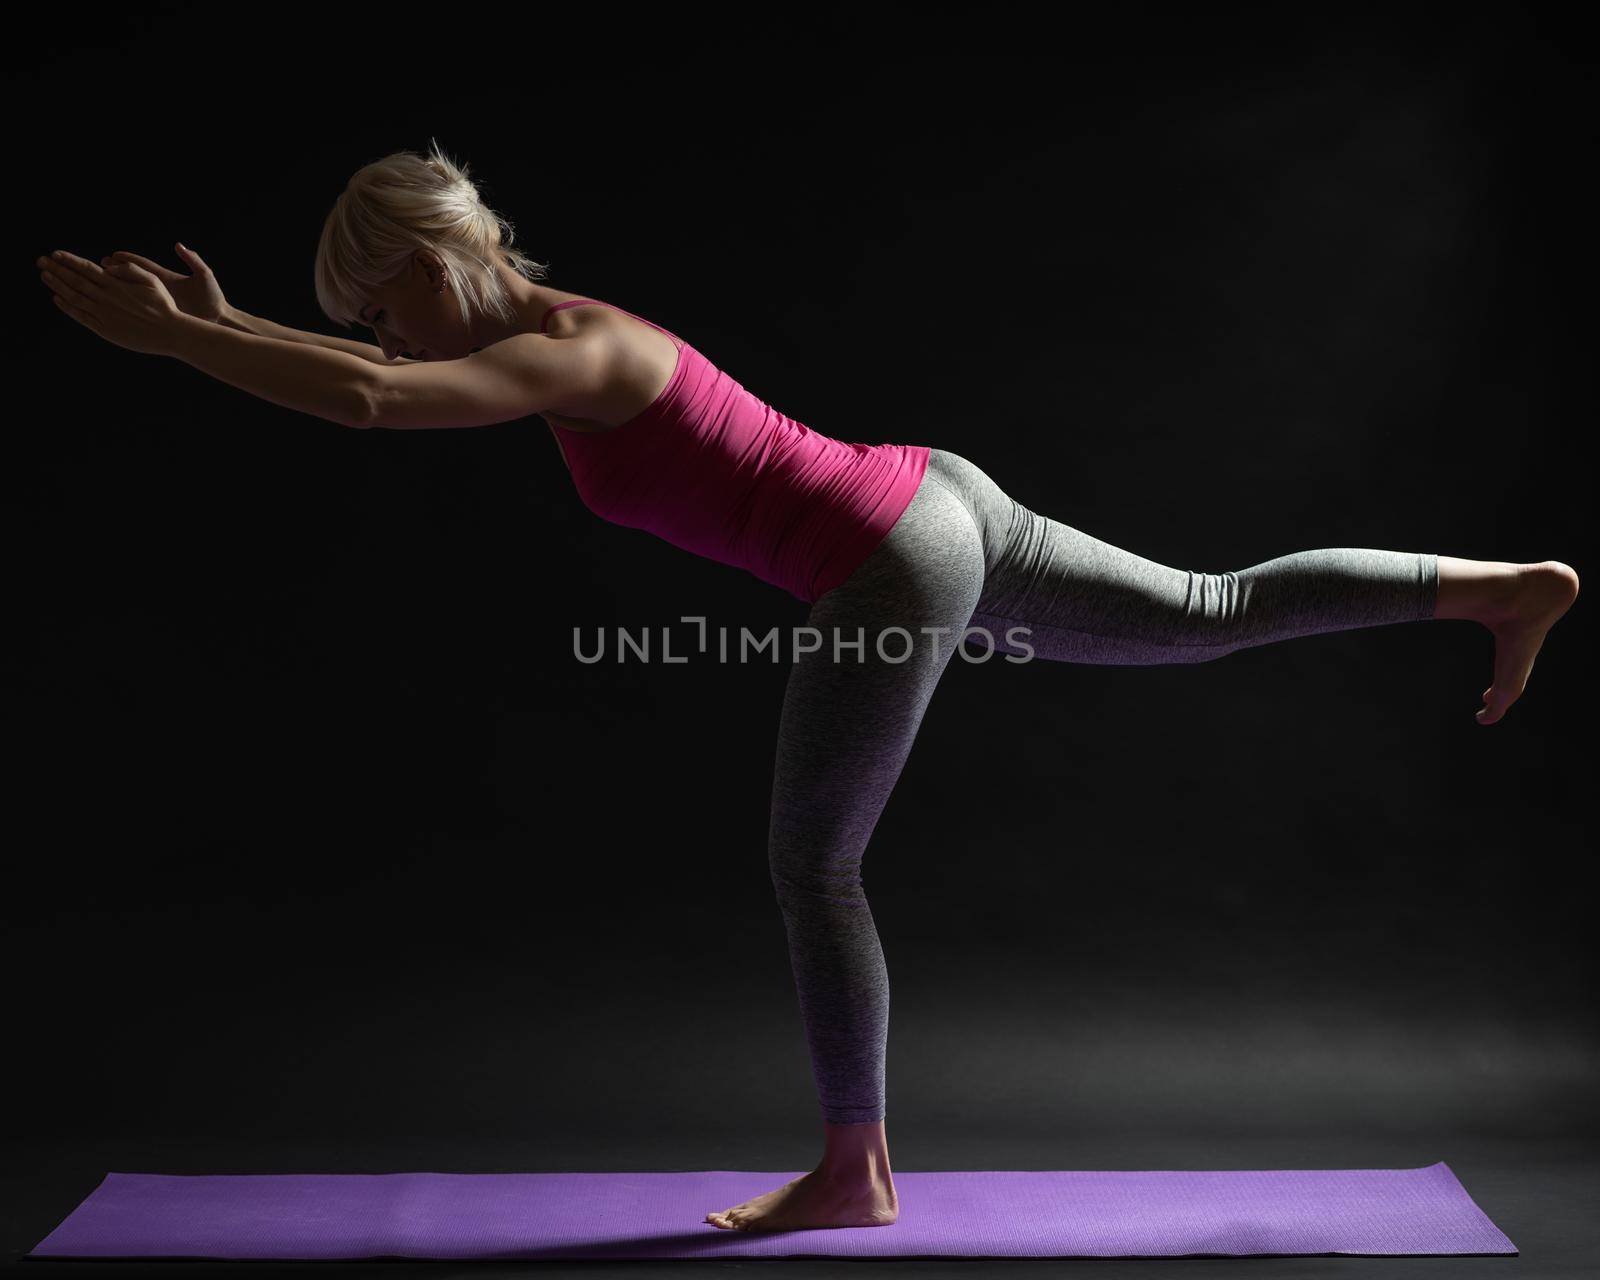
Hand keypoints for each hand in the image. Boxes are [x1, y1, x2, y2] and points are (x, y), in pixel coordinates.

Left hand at [37, 249, 186, 357]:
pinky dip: (67, 306)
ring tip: (44, 275)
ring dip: (57, 285)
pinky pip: (80, 316)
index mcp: (116, 285)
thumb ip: (130, 269)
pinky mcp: (105, 329)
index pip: (86, 268)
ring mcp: (104, 314)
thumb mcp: (152, 280)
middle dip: (56, 269)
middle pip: (75, 281)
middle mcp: (106, 298)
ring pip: (74, 296)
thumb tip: (108, 264)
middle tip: (40, 261)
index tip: (54, 254)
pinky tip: (58, 298)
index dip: (69, 260)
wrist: (170, 333)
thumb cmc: (164, 306)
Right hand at [101, 242, 229, 323]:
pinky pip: (142, 308)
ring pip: (135, 292)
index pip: (144, 265)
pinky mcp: (162, 313)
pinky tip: (116, 305)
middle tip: (98, 264)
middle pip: (134, 277)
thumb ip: (192, 260)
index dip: (128, 259)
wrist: (219, 320)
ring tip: (101, 282)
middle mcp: (161, 288)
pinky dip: (129, 304)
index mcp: (168, 277)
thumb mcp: (204, 276)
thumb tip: (179, 245)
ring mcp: (160, 301)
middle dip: (117, 270)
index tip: (113, 254)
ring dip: (118, 287)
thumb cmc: (214, 298)